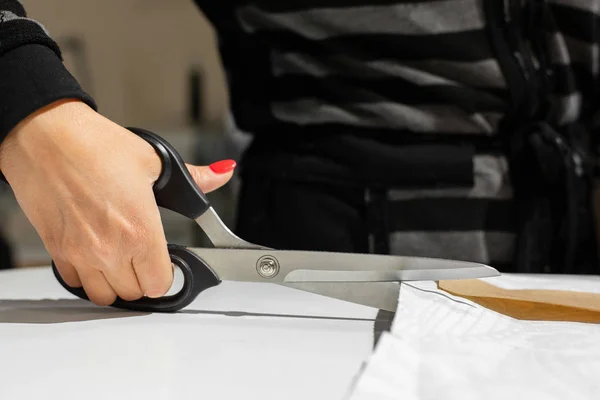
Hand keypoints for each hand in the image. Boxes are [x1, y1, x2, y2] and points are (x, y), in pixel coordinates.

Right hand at [0, 99, 235, 304]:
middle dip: (145, 278)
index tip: (167, 261)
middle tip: (145, 255)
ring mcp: (80, 253)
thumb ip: (194, 178)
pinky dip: (88, 275)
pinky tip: (94, 252)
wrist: (43, 135)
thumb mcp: (154, 160)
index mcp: (140, 231)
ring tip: (122, 258)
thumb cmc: (93, 145)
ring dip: (117, 283)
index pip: (161, 284)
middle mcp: (110, 249)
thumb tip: (221, 174)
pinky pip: (75, 282)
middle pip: (136, 293)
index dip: (168, 273)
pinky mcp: (56, 250)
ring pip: (104, 295)